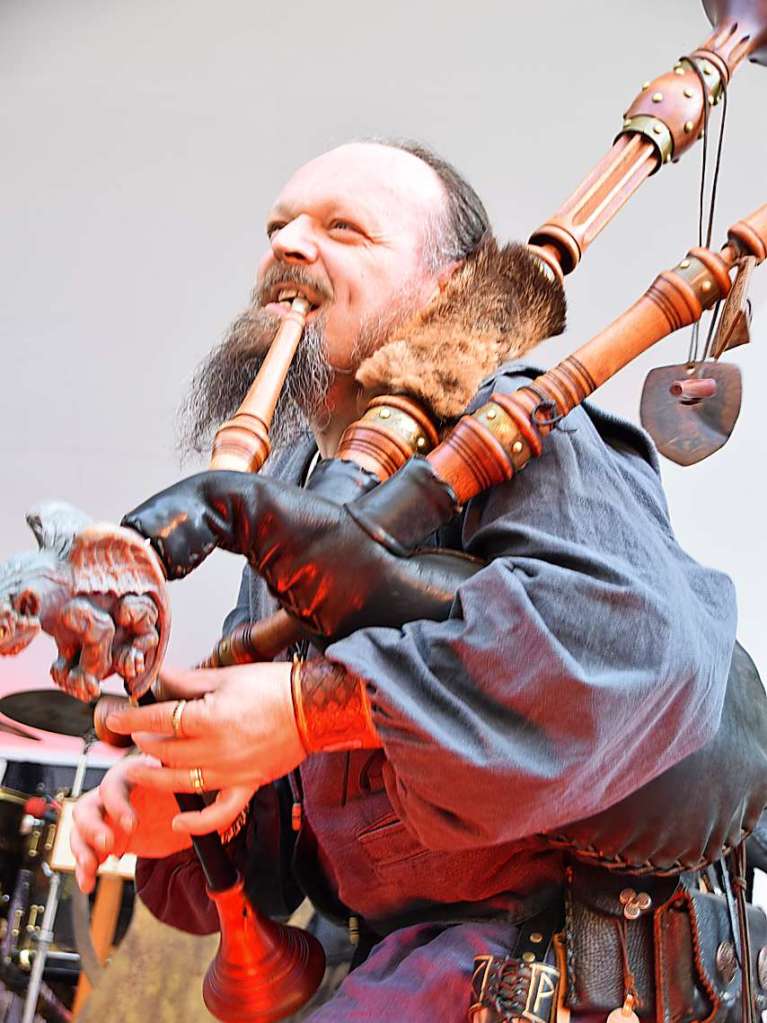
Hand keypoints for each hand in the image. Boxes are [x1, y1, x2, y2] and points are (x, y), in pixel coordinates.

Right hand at [70, 754, 190, 893]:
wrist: (187, 811)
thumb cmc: (187, 790)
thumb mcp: (189, 789)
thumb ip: (187, 791)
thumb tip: (193, 796)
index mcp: (134, 774)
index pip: (114, 783)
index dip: (118, 804)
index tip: (133, 825)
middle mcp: (114, 794)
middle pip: (87, 806)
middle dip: (92, 827)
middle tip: (107, 845)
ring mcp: (106, 817)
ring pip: (80, 831)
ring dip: (82, 851)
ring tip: (91, 869)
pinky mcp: (106, 838)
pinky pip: (86, 851)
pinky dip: (84, 868)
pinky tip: (88, 883)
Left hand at [103, 664, 305, 827]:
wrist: (314, 708)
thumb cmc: (273, 687)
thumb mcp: (226, 676)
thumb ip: (187, 680)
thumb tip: (158, 675)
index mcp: (208, 718)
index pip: (157, 719)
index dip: (131, 718)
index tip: (116, 717)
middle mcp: (216, 749)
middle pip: (164, 752)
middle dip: (143, 742)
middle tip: (135, 734)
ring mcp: (231, 772)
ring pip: (180, 782)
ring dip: (154, 777)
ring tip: (139, 770)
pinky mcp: (247, 786)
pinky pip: (220, 814)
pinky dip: (198, 824)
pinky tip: (178, 823)